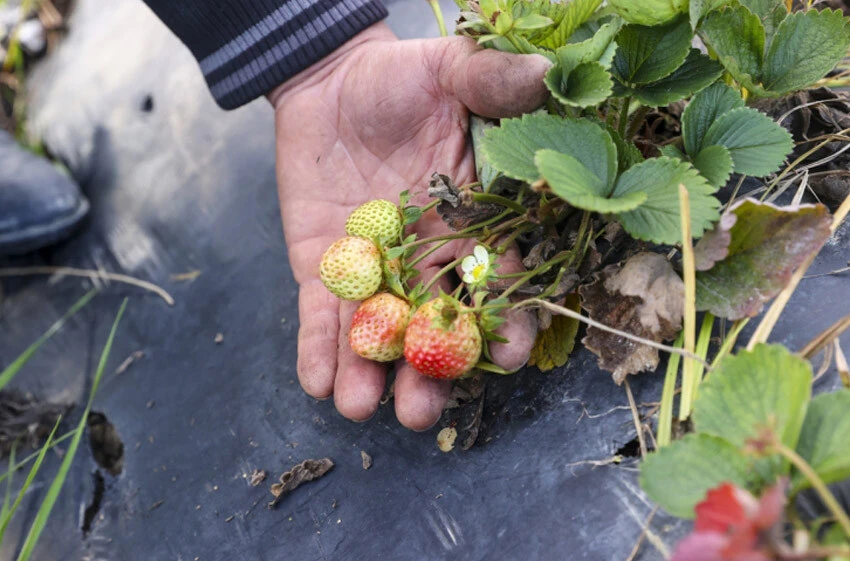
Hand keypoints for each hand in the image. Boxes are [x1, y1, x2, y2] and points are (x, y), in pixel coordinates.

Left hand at [268, 22, 550, 429]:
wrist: (331, 80)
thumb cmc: (401, 78)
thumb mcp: (450, 71)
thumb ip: (494, 82)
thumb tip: (550, 77)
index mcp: (471, 224)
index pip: (494, 281)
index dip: (504, 320)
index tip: (509, 355)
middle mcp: (428, 259)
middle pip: (434, 328)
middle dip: (429, 372)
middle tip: (421, 409)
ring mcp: (375, 270)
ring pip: (378, 333)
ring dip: (371, 373)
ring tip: (361, 406)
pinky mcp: (324, 268)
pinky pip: (322, 314)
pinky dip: (318, 347)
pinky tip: (316, 382)